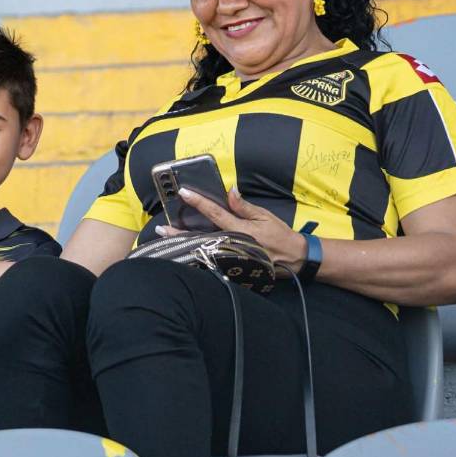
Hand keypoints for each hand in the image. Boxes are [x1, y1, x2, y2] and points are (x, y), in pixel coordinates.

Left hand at [160, 187, 307, 270]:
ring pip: (202, 249)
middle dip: (179, 232)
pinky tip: (183, 252)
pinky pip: (210, 260)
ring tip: (166, 238)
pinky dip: (196, 255)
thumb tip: (230, 190)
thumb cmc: (279, 235)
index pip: (215, 213)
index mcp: (239, 229)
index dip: (198, 202)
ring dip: (183, 244)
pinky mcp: (232, 266)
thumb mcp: (264, 216)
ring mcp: (230, 257)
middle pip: (200, 236)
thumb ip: (244, 206)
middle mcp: (232, 244)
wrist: (293, 259)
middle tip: (161, 228)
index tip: (183, 192)